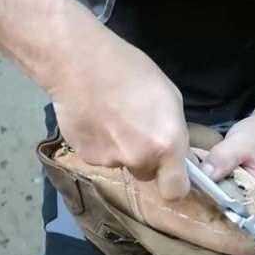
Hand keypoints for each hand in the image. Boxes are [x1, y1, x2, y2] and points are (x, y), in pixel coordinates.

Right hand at [50, 31, 189, 199]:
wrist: (79, 62)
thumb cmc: (131, 70)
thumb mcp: (169, 97)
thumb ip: (174, 133)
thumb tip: (174, 153)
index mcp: (166, 145)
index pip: (175, 192)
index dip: (175, 184)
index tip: (171, 172)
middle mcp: (138, 158)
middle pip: (146, 175)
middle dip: (145, 159)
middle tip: (137, 130)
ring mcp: (109, 160)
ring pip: (121, 163)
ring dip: (121, 148)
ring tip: (111, 116)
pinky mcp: (85, 156)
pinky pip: (99, 156)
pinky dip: (99, 143)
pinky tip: (94, 118)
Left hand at [200, 114, 254, 254]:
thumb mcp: (241, 141)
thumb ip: (224, 156)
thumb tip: (205, 175)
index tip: (232, 253)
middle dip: (236, 245)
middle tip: (209, 248)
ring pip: (247, 228)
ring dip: (228, 235)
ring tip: (204, 240)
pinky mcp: (248, 200)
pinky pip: (238, 217)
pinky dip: (224, 222)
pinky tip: (206, 223)